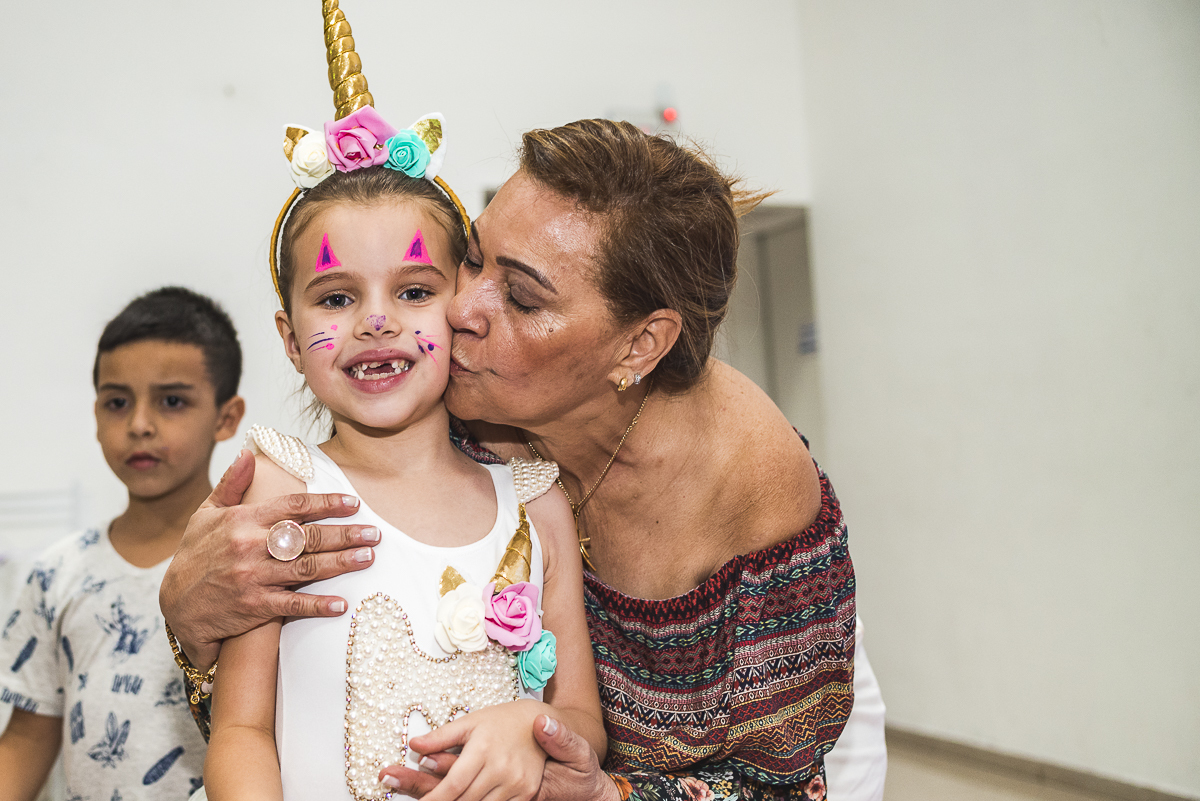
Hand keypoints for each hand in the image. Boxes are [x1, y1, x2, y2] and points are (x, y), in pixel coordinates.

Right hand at [158, 449, 377, 667]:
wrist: (175, 605)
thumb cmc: (194, 555)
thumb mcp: (206, 514)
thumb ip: (232, 484)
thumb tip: (250, 453)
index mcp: (243, 520)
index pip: (293, 506)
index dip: (326, 504)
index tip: (353, 504)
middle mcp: (251, 546)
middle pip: (308, 537)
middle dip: (345, 534)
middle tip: (374, 533)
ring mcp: (254, 577)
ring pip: (307, 568)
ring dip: (341, 563)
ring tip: (368, 558)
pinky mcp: (254, 606)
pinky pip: (292, 605)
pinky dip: (317, 605)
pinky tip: (341, 604)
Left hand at [379, 715, 618, 800]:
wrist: (539, 721)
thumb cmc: (501, 720)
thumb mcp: (470, 722)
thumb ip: (441, 736)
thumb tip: (414, 745)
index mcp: (483, 748)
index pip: (454, 783)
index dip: (435, 799)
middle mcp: (500, 767)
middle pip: (466, 800)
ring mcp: (516, 782)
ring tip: (453, 800)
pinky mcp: (527, 792)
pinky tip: (475, 799)